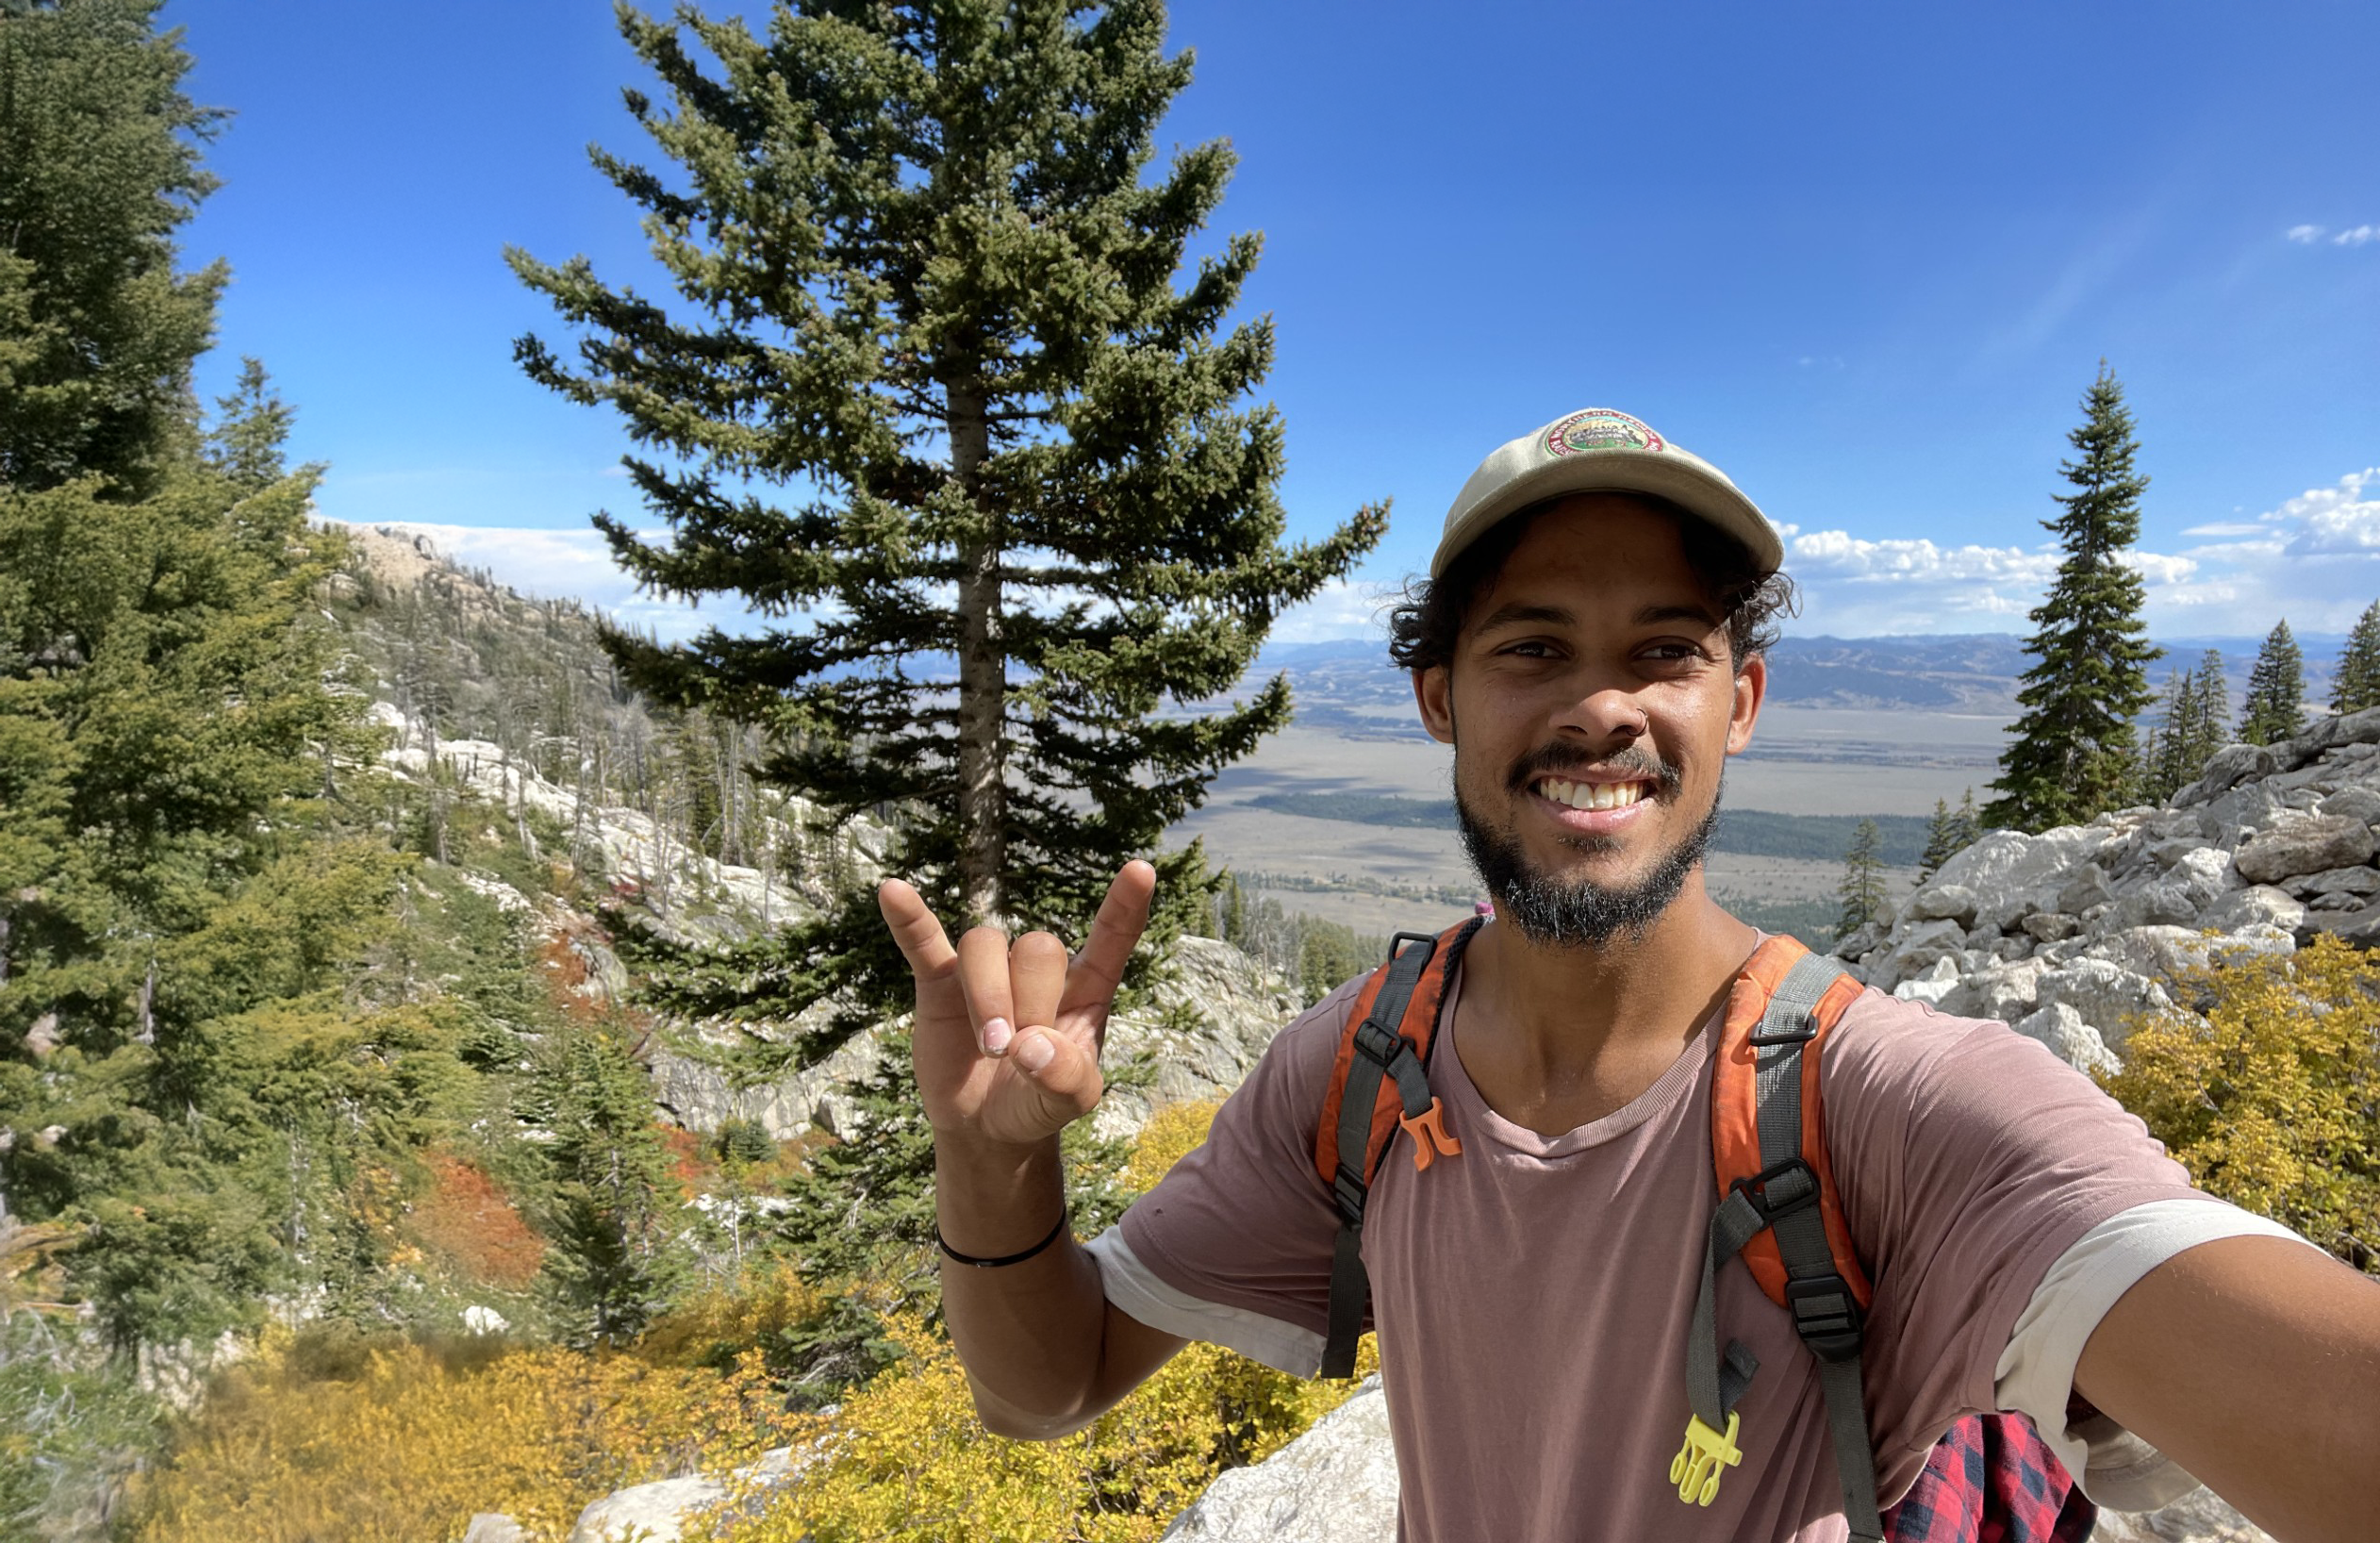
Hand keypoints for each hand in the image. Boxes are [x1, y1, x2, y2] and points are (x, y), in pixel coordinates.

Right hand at [877, 862, 1155, 1149]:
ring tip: (991, 1047)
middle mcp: (1037, 969)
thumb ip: (1066, 1077)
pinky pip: (923, 941)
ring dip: (987, 995)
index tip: (1141, 869)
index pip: (1111, 938)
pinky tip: (892, 892)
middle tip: (1018, 1053)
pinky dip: (909, 919)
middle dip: (1030, 1001)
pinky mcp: (939, 983)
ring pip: (985, 944)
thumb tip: (1031, 1045)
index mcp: (1084, 989)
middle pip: (1038, 945)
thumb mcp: (1070, 1102)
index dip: (1125, 905)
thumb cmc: (1039, 1104)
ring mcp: (986, 971)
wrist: (986, 1128)